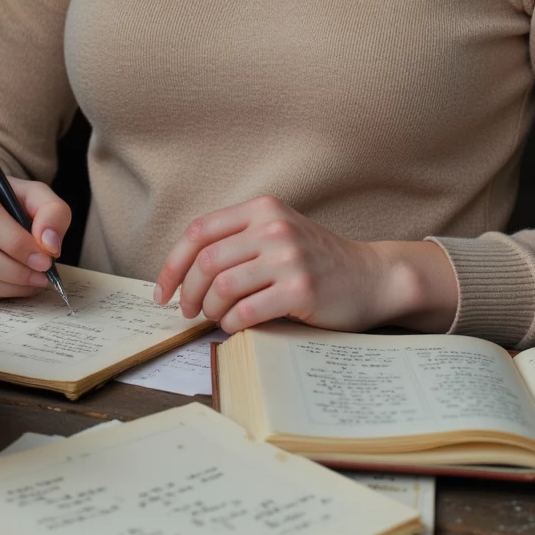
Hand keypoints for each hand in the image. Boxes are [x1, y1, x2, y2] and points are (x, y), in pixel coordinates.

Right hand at [0, 170, 70, 302]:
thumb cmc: (5, 201)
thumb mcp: (34, 194)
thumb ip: (52, 212)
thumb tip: (50, 244)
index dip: (17, 243)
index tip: (44, 258)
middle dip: (16, 271)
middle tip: (42, 274)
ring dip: (9, 286)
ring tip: (33, 280)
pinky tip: (14, 284)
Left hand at [153, 195, 458, 333]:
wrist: (371, 277)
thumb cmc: (317, 261)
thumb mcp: (278, 233)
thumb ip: (238, 241)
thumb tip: (184, 273)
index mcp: (263, 208)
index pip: (199, 231)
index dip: (172, 264)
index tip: (162, 291)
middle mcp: (274, 227)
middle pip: (205, 260)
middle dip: (187, 292)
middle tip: (188, 311)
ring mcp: (289, 257)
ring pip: (222, 286)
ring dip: (210, 310)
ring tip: (215, 318)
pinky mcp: (301, 289)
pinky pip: (246, 311)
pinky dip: (232, 324)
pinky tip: (236, 326)